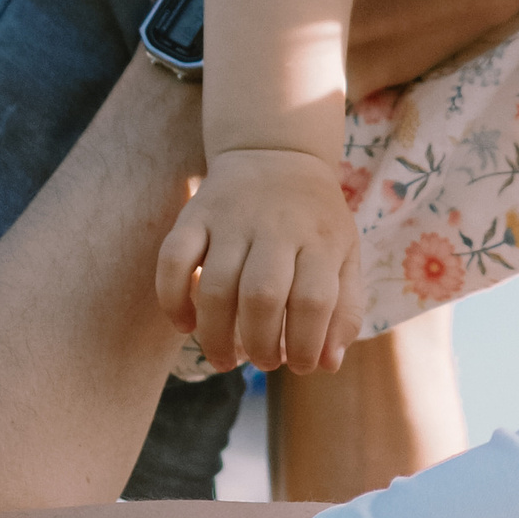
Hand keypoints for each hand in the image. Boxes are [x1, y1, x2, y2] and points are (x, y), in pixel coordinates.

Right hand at [160, 147, 364, 374]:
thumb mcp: (347, 255)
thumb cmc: (316, 220)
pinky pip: (172, 260)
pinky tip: (185, 324)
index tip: (301, 365)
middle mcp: (275, 227)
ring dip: (215, 335)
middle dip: (260, 345)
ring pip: (214, 286)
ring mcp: (231, 219)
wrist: (277, 151)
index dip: (306, 343)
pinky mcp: (194, 215)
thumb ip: (345, 309)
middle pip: (261, 297)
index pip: (313, 300)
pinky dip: (172, 299)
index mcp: (320, 239)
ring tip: (226, 360)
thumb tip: (328, 364)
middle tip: (263, 363)